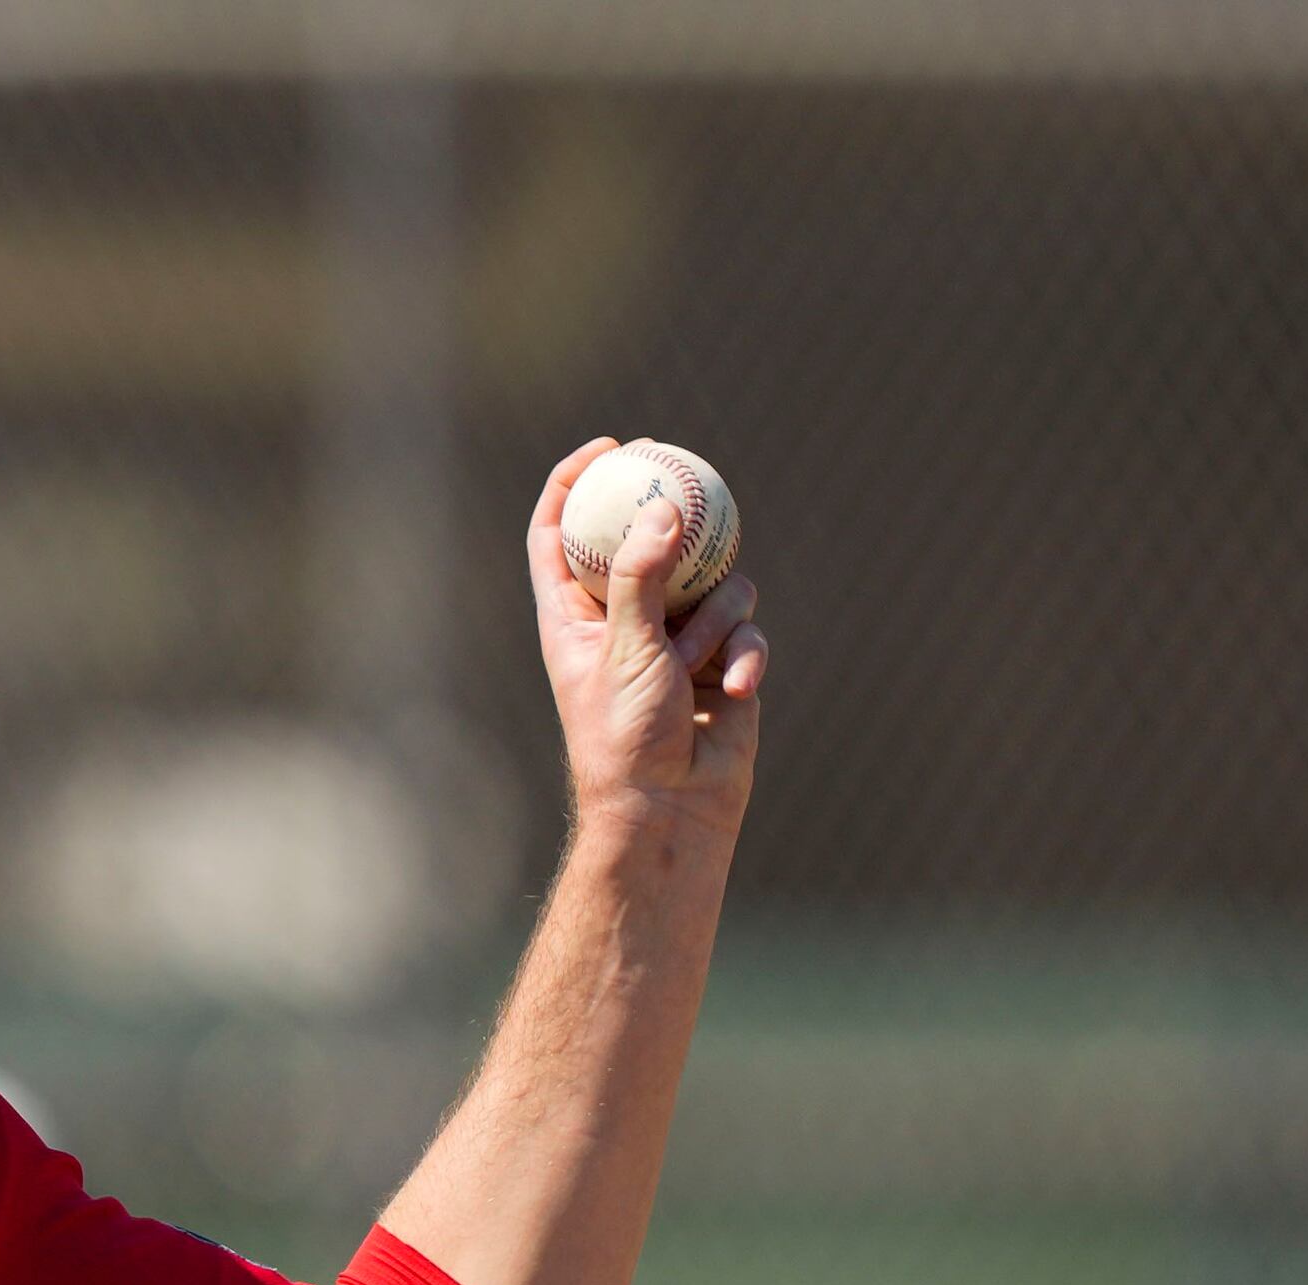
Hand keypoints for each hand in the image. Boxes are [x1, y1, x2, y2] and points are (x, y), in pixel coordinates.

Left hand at [526, 437, 764, 846]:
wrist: (670, 812)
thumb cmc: (626, 738)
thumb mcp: (624, 648)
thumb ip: (641, 575)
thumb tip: (662, 506)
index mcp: (574, 617)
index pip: (560, 535)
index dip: (575, 485)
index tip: (609, 448)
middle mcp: (624, 622)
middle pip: (647, 541)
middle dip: (672, 516)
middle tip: (689, 482)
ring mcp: (677, 642)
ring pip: (715, 584)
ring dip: (712, 620)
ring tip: (692, 664)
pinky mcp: (721, 666)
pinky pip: (748, 632)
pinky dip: (743, 658)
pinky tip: (733, 692)